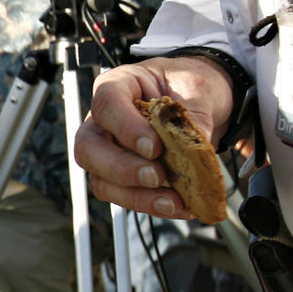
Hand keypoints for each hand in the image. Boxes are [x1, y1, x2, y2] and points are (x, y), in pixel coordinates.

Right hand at [73, 58, 236, 217]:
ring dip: (136, 196)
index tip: (154, 148)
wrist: (203, 103)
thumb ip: (194, 117)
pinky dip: (151, 205)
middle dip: (121, 168)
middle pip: (89, 147)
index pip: (107, 104)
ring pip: (101, 179)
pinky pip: (125, 196)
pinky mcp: (123, 176)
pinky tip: (179, 206)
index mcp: (120, 85)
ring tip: (172, 201)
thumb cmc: (192, 86)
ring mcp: (110, 150)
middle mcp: (105, 120)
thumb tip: (194, 151)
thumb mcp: (200, 89)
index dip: (125, 128)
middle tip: (157, 177)